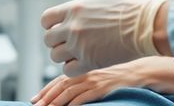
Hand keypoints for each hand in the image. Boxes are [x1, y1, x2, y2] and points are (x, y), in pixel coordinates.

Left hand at [30, 62, 145, 105]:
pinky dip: (74, 103)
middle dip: (45, 97)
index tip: (34, 99)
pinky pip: (84, 96)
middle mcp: (86, 74)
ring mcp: (94, 81)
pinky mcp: (102, 88)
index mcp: (83, 71)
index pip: (59, 81)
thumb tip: (69, 96)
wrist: (139, 72)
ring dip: (55, 102)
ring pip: (69, 92)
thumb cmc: (119, 77)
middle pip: (61, 86)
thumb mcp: (99, 77)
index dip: (45, 90)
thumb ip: (84, 83)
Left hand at [41, 0, 165, 75]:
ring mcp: (80, 45)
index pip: (46, 19)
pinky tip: (83, 63)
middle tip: (70, 42)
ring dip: (64, 56)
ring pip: (55, 56)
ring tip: (77, 53)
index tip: (60, 27)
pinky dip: (73, 68)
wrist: (150, 26)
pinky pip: (68, 70)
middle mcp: (73, 26)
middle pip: (48, 40)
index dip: (50, 24)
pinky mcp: (90, 61)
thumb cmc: (135, 5)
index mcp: (75, 7)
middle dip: (57, 41)